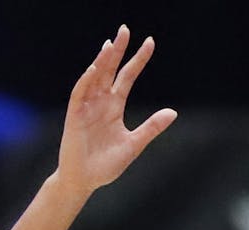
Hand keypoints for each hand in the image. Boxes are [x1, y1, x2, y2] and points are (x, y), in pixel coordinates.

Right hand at [56, 25, 176, 193]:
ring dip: (102, 61)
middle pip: (110, 70)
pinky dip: (86, 81)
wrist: (84, 181)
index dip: (138, 60)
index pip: (127, 77)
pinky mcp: (74, 116)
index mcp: (114, 107)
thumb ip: (151, 127)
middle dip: (117, 51)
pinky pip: (80, 94)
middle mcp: (100, 102)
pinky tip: (94, 69)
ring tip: (111, 45)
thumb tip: (173, 112)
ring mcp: (86, 108)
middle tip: (125, 30)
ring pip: (95, 78)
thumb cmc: (106, 165)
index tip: (150, 43)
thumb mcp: (134, 144)